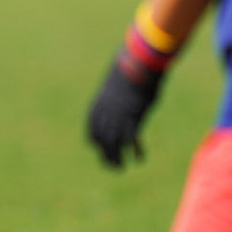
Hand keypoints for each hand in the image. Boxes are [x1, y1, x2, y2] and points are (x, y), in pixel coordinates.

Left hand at [87, 54, 163, 168]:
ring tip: (122, 168)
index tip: (102, 148)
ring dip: (117, 159)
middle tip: (114, 166)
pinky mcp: (133, 118)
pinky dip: (136, 151)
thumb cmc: (129, 68)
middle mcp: (105, 115)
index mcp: (98, 107)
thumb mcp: (118, 83)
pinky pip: (132, 140)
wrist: (136, 63)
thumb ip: (116, 96)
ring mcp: (118, 118)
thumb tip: (117, 91)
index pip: (92, 132)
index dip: (97, 143)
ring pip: (113, 145)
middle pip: (101, 142)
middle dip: (106, 156)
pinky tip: (140, 158)